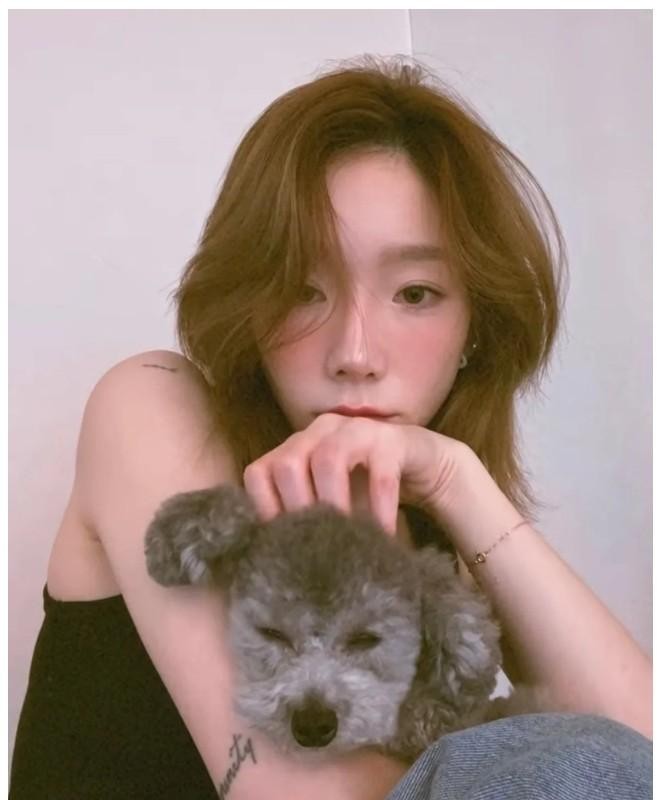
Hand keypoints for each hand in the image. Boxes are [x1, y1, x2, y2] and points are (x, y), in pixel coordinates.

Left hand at [242, 412, 469, 534]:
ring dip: (333, 503)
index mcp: (295, 447)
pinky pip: (381, 473)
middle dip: (298, 508)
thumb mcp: (329, 502)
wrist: (421, 464)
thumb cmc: (365, 489)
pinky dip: (380, 508)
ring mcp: (355, 429)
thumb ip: (305, 518)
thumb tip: (280, 564)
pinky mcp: (392, 440)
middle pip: (288, 464)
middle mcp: (319, 432)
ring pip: (328, 459)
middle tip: (314, 544)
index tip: (281, 544)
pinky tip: (384, 535)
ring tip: (344, 538)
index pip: (259, 473)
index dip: (265, 510)